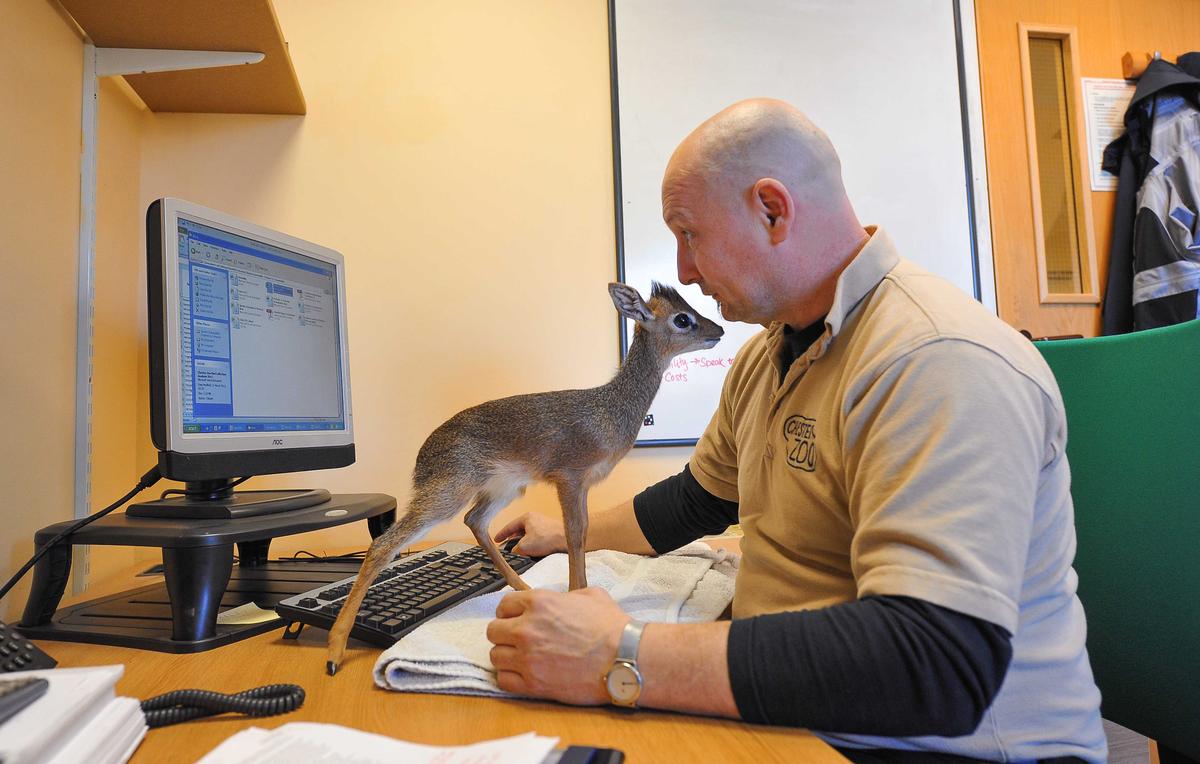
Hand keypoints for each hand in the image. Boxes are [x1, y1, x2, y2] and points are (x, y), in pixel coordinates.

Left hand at [485, 587, 628, 704]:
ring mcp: (527, 657)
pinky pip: (503, 681)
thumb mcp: (590, 595)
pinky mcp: (533, 684)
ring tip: (523, 659)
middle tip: (519, 640)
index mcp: (538, 602)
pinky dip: (510, 678)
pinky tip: (525, 675)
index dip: (510, 613)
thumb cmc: (612, 627)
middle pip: (493, 631)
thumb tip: (559, 601)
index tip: (517, 620)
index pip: (503, 605)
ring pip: (495, 656)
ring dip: (507, 657)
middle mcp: (526, 628)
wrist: (625, 658)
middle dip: (505, 634)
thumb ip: (565, 596)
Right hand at [493, 512, 565, 556]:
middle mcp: (536, 518)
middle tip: (507, 548)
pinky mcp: (552, 532)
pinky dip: (534, 545)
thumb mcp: (524, 546)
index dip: (501, 534)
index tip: (496, 539)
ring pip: (529, 535)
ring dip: (525, 544)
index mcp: (527, 517)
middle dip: (513, 540)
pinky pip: (538, 539)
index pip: (510, 526)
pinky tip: (534, 553)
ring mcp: (544, 524)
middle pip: (519, 530)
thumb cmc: (548, 539)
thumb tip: (515, 551)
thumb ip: (515, 549)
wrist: (568, 541)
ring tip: (522, 552)